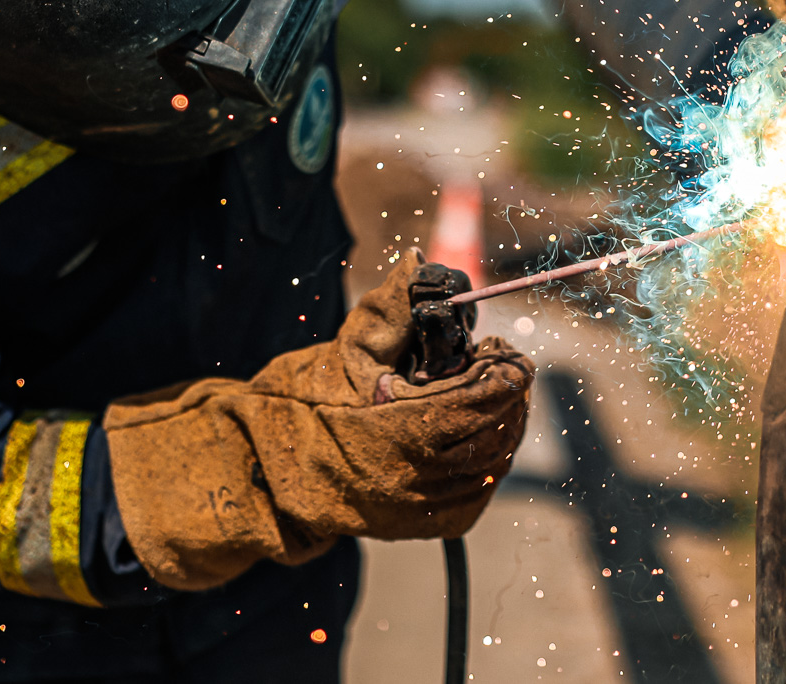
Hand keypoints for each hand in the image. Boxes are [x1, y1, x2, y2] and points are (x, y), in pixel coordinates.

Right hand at [104, 259, 533, 590]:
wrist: (278, 472)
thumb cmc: (311, 404)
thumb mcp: (348, 350)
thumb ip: (389, 307)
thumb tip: (417, 261)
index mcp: (396, 432)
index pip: (476, 401)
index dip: (502, 373)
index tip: (505, 351)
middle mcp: (414, 478)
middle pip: (494, 430)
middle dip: (507, 394)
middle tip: (504, 366)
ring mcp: (422, 508)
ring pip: (493, 461)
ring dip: (506, 423)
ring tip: (496, 394)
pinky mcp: (426, 524)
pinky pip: (480, 490)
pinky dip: (492, 458)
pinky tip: (484, 431)